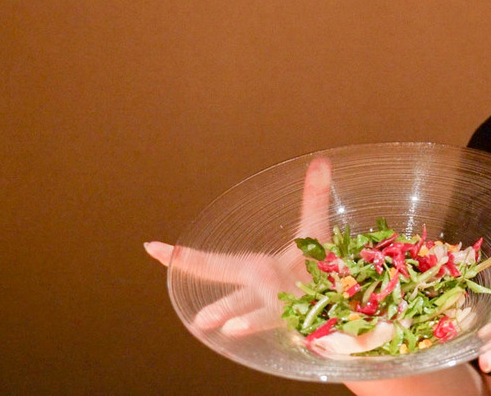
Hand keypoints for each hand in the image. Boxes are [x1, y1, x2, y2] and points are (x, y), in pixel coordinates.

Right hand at [144, 157, 331, 336]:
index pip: (215, 264)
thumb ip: (315, 197)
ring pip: (250, 303)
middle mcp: (261, 286)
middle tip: (156, 253)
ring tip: (202, 321)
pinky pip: (275, 316)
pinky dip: (255, 320)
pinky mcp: (296, 313)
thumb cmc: (324, 271)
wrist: (340, 303)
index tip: (150, 247)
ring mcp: (277, 301)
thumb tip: (321, 160)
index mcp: (256, 270)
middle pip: (225, 273)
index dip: (184, 257)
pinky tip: (235, 329)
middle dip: (194, 264)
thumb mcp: (316, 230)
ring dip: (229, 306)